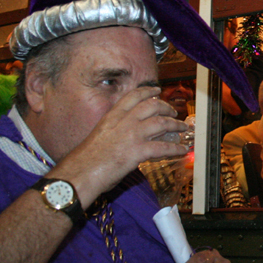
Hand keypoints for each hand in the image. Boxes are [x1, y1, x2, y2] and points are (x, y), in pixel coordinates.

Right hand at [54, 87, 187, 205]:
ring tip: (183, 128)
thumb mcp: (100, 135)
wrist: (79, 173)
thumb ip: (115, 131)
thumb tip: (127, 136)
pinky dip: (175, 148)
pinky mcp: (137, 151)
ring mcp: (132, 135)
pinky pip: (162, 147)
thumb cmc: (86, 159)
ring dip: (175, 125)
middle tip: (173, 112)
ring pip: (161, 123)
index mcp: (112, 116)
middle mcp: (123, 121)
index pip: (133, 97)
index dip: (147, 91)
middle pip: (152, 106)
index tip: (156, 90)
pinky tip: (182, 149)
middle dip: (166, 107)